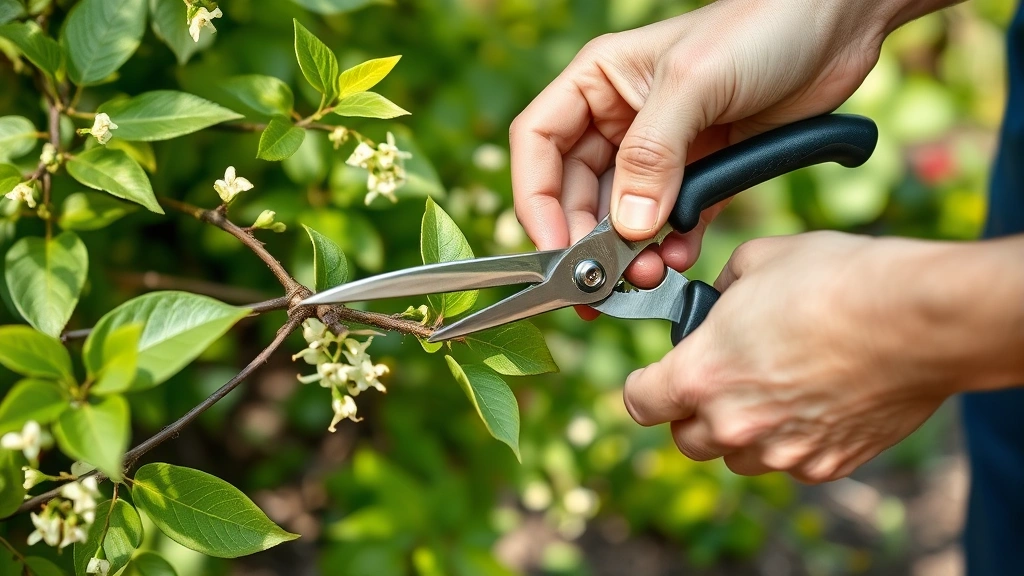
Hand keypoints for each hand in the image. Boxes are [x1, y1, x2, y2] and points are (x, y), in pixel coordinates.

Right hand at [510, 0, 897, 290]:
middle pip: (576, 190)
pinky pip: (672, 222)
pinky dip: (673, 246)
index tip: (554, 246)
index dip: (536, 198)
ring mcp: (661, 150)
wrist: (839, 24)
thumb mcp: (694, 83)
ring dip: (629, 251)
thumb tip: (628, 228)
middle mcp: (620, 118)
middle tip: (602, 280)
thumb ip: (653, 155)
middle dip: (586, 238)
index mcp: (598, 82)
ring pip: (623, 215)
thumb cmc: (761, 27)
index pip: (539, 144)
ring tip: (649, 273)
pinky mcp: (702, 172)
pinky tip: (683, 257)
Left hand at [622, 232, 965, 482]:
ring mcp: (782, 451)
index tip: (654, 379)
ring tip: (770, 391)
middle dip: (693, 413)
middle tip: (718, 381)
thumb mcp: (758, 259)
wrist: (919, 318)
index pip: (640, 402)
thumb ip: (722, 287)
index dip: (644, 387)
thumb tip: (720, 300)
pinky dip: (792, 442)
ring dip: (741, 433)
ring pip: (738, 458)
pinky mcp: (828, 464)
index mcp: (701, 374)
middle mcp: (734, 423)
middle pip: (686, 440)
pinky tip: (814, 403)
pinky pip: (791, 464)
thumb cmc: (836, 281)